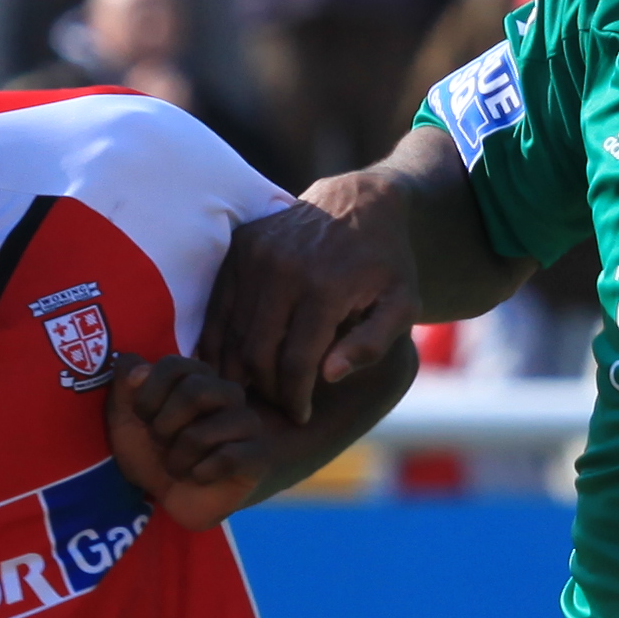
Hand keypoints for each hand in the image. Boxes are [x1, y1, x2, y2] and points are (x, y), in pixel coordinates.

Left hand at [106, 340, 293, 529]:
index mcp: (196, 377)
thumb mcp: (125, 418)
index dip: (148, 395)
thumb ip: (125, 385)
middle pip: (194, 391)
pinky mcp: (257, 456)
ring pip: (204, 432)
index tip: (143, 418)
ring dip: (177, 457)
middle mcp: (226, 394)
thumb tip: (139, 371)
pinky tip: (199, 477)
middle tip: (161, 443)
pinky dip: (200, 474)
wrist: (176, 498)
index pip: (172, 365)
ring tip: (178, 466)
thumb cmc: (153, 453)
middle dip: (164, 426)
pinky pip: (227, 459)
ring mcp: (246, 423)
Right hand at [201, 188, 416, 429]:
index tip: (302, 415)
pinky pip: (218, 306)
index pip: (296, 363)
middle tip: (279, 405)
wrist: (360, 202)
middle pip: (257, 353)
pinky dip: (218, 340)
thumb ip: (371, 345)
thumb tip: (329, 376)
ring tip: (257, 390)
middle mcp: (283, 268)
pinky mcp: (239, 246)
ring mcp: (255, 254)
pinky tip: (230, 364)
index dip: (295, 398)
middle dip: (266, 390)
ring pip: (231, 333)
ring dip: (238, 370)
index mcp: (325, 287)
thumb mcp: (400, 306)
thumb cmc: (386, 265)